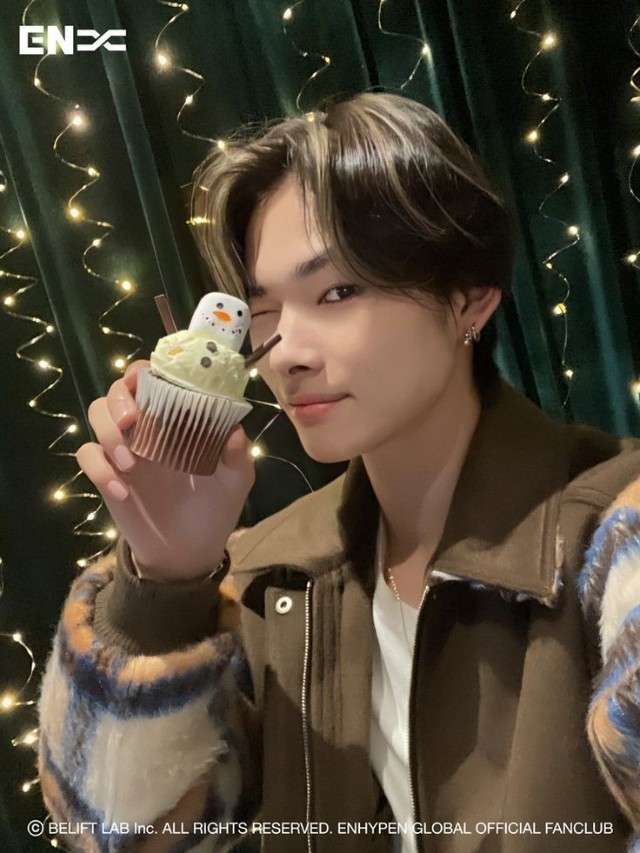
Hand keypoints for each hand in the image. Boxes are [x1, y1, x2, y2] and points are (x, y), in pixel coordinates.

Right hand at [76, 360, 254, 580]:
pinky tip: (122, 491)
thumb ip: (238, 456)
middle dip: (119, 398)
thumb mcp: (236, 482)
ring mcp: (124, 448)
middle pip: (118, 390)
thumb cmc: (216, 507)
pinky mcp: (106, 474)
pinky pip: (87, 455)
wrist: (189, 551)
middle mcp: (148, 425)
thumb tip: (235, 431)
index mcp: (178, 417)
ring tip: (131, 464)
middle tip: (132, 421)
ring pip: (97, 413)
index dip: (144, 370)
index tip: (145, 378)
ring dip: (108, 432)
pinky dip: (98, 468)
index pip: (154, 378)